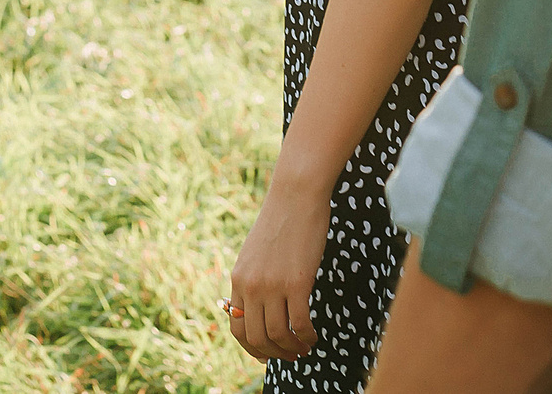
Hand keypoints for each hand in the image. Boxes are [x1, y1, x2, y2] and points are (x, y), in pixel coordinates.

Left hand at [227, 177, 328, 360]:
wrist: (296, 194)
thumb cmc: (282, 219)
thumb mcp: (256, 251)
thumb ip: (253, 277)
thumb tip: (259, 303)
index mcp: (239, 279)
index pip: (237, 327)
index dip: (252, 347)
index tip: (267, 354)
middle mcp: (250, 286)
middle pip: (256, 337)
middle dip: (273, 354)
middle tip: (291, 355)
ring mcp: (272, 285)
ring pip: (277, 335)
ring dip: (292, 349)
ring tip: (305, 348)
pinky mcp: (296, 282)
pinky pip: (299, 324)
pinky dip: (307, 336)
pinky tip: (314, 335)